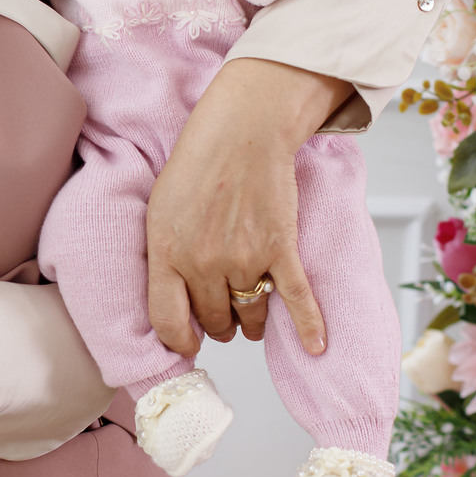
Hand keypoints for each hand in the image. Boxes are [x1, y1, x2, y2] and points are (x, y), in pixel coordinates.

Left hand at [146, 60, 352, 357]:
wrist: (243, 130)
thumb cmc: (198, 164)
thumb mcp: (159, 211)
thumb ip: (163, 256)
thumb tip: (174, 297)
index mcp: (167, 254)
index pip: (168, 323)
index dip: (180, 341)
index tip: (189, 343)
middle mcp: (204, 263)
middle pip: (213, 320)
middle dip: (218, 324)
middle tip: (222, 319)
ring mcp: (244, 259)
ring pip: (250, 314)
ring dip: (251, 322)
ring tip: (251, 320)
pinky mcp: (279, 249)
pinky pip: (294, 299)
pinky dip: (308, 325)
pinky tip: (316, 346)